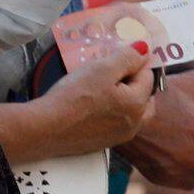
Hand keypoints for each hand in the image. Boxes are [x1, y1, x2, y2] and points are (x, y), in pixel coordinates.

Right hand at [19, 40, 153, 159]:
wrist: (45, 129)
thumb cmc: (74, 96)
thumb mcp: (102, 68)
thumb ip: (127, 58)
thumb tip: (145, 49)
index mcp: (138, 105)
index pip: (148, 76)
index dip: (134, 63)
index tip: (117, 57)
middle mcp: (134, 124)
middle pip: (145, 96)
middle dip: (135, 81)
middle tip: (114, 72)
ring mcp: (119, 137)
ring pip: (132, 111)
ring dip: (125, 97)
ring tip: (104, 87)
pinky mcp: (103, 143)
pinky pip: (116, 123)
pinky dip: (112, 112)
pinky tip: (94, 105)